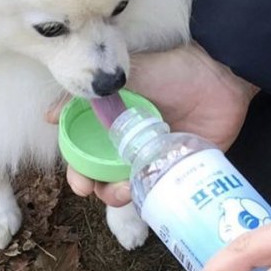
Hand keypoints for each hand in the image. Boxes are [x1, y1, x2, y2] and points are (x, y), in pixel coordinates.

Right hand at [48, 42, 258, 206]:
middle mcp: (131, 142)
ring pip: (127, 187)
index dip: (77, 167)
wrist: (220, 78)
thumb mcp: (125, 76)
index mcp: (115, 121)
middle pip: (103, 174)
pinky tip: (145, 193)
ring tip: (125, 188)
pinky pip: (159, 192)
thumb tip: (50, 116)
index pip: (88, 150)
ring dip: (116, 195)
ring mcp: (155, 157)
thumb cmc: (172, 72)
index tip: (77, 179)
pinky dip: (147, 199)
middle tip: (91, 189)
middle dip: (92, 187)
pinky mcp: (179, 169)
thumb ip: (90, 93)